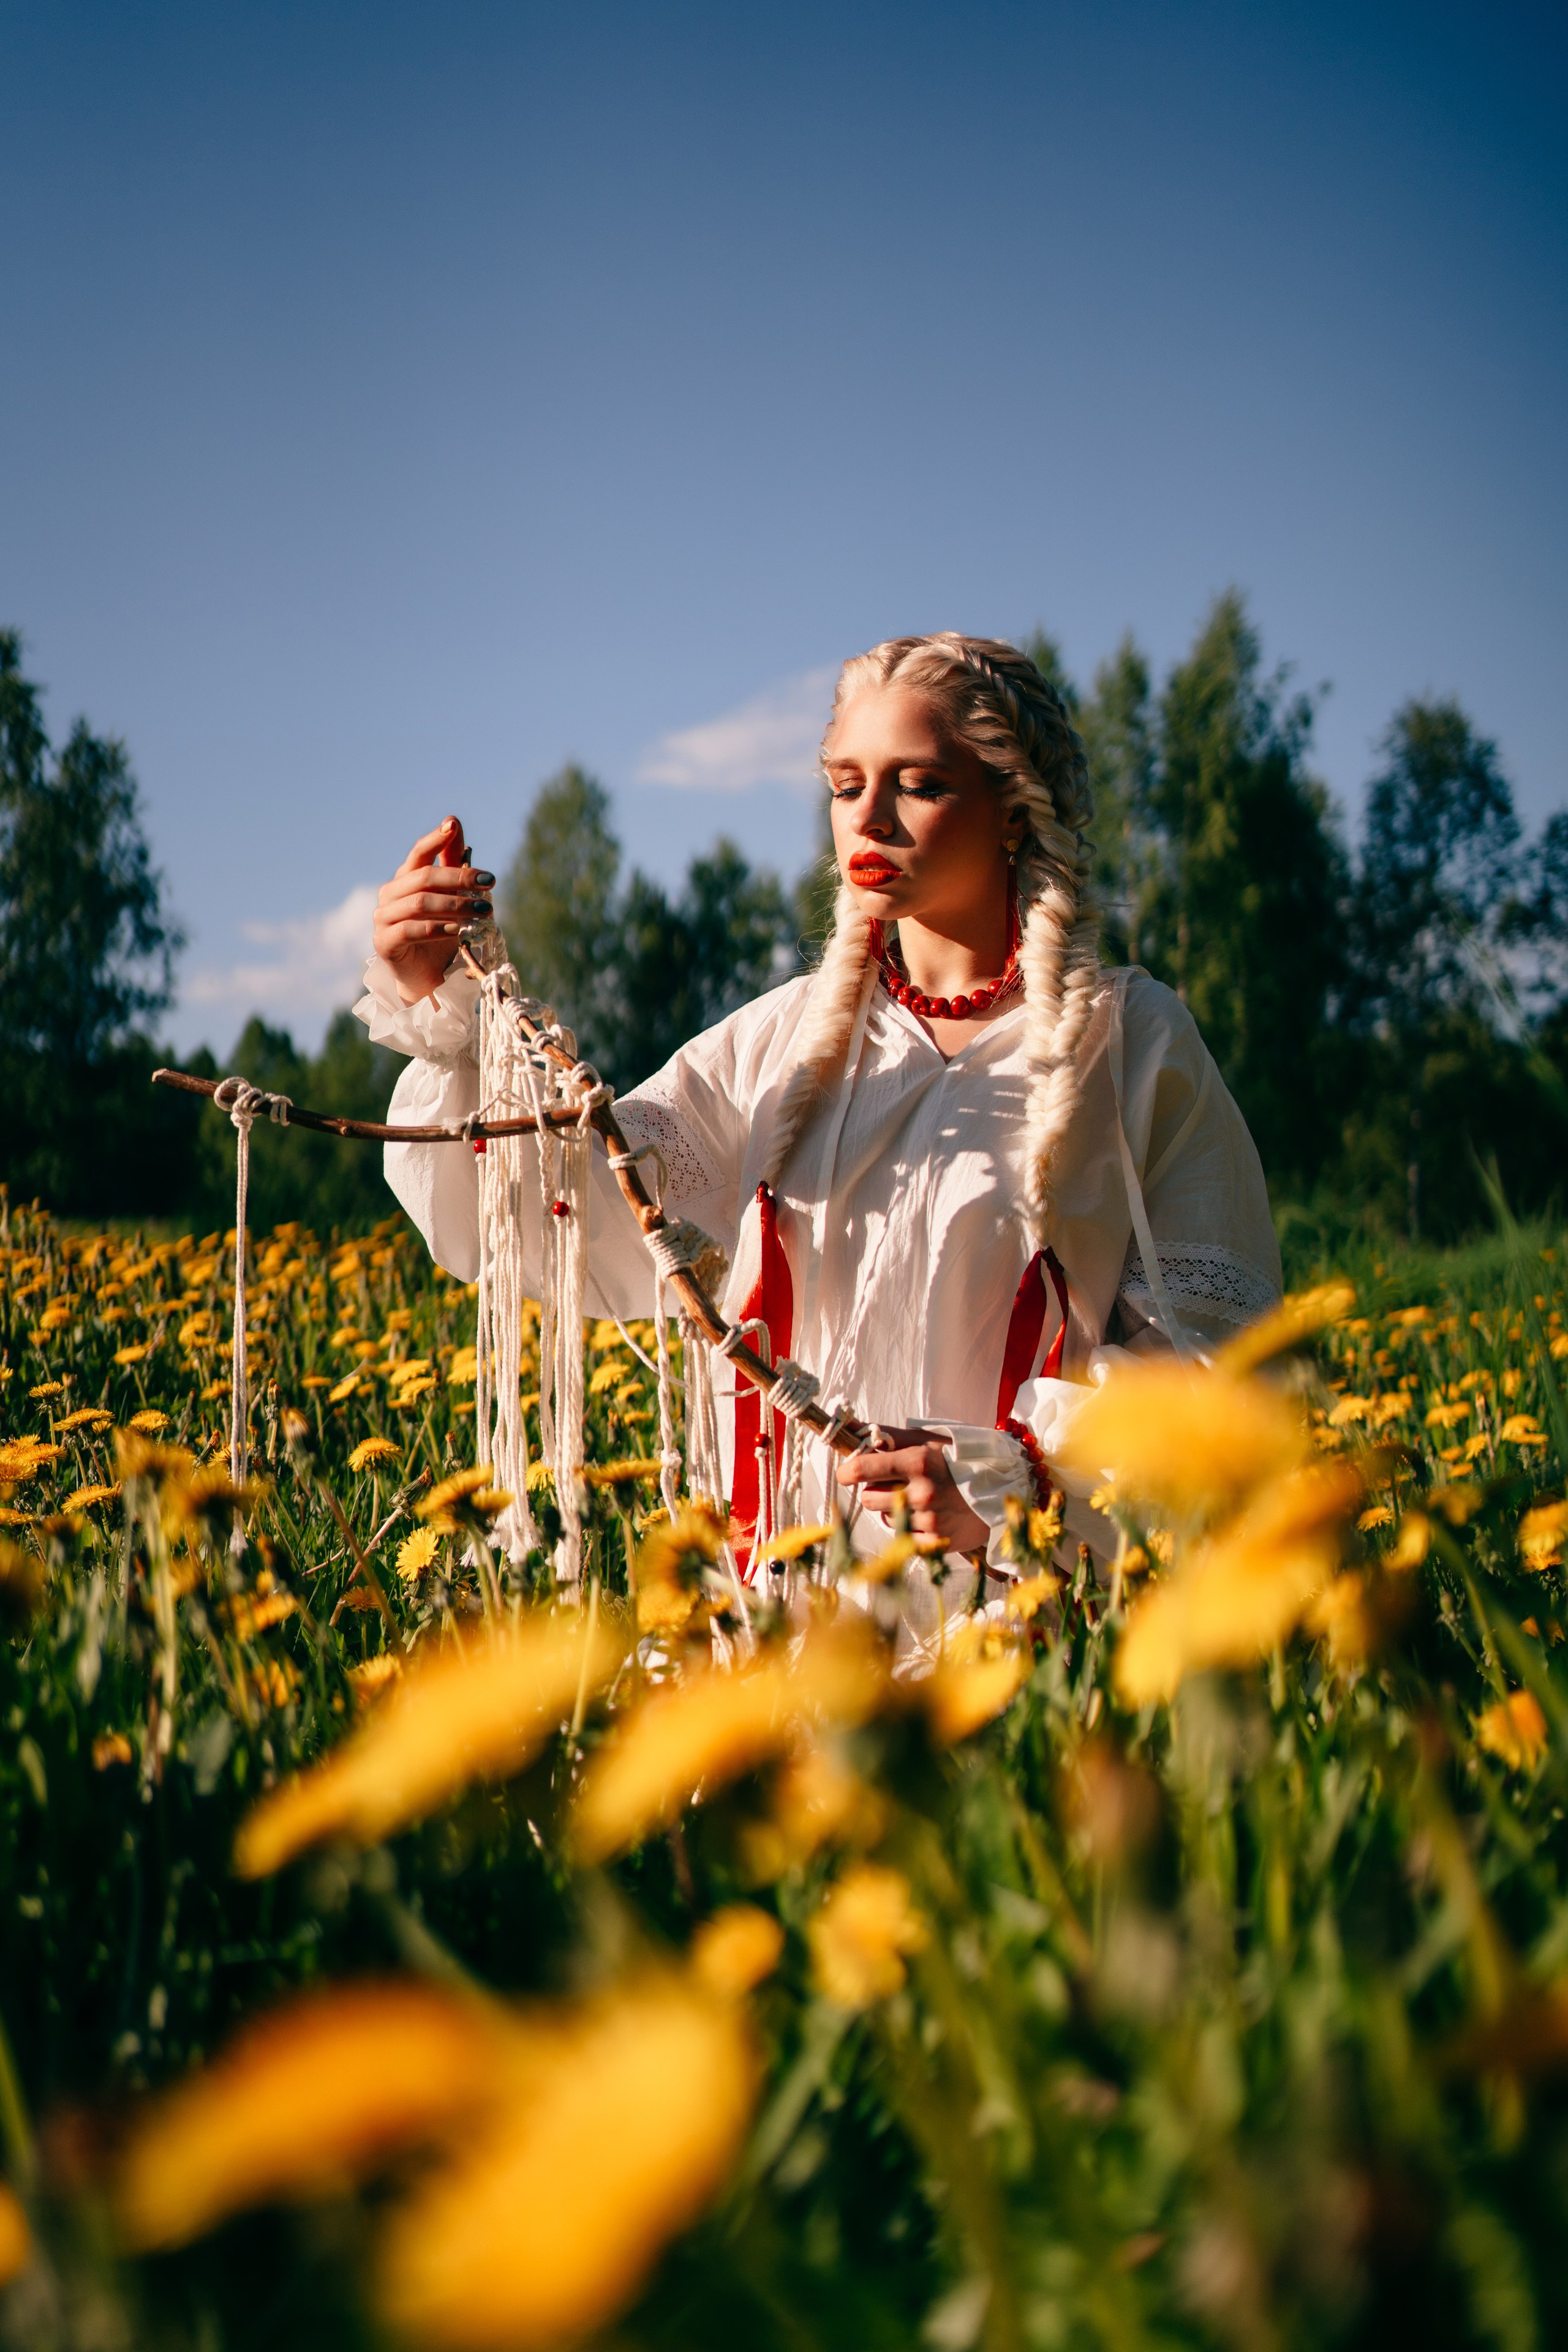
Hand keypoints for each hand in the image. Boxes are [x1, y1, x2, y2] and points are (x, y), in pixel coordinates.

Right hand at [373, 817, 495, 1005]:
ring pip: (420, 904)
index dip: (435, 839)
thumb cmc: (441, 934)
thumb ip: (452, 865)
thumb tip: (456, 825)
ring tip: (483, 910)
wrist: (427, 976)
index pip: (418, 853)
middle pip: (424, 878)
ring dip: (456, 905)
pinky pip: (411, 930)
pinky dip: (438, 928)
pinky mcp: (384, 942)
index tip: (452, 826)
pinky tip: (458, 930)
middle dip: (459, 878)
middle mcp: (390, 895)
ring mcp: (383, 918)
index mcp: (405, 879)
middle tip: (490, 882)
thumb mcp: (452, 897)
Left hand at [836, 1427, 989, 1553]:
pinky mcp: (936, 1543)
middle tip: (896, 1482)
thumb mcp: (926, 1438)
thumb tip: (848, 1425)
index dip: (847, 1472)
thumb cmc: (958, 1458)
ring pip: (886, 1518)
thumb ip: (885, 1434)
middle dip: (876, 1490)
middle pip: (868, 1498)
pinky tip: (927, 1515)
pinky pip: (903, 1537)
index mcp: (918, 1462)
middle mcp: (922, 1493)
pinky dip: (908, 1527)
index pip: (861, 1470)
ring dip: (894, 1508)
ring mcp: (929, 1521)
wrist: (1003, 1487)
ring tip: (918, 1498)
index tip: (847, 1473)